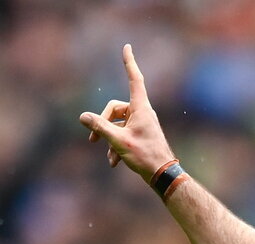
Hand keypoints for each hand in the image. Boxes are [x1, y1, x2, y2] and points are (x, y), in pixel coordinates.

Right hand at [79, 43, 174, 179]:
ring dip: (110, 139)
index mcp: (140, 108)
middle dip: (103, 123)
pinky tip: (114, 162)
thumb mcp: (118, 141)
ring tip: (108, 156)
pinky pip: (126, 134)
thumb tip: (83, 117)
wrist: (164, 176)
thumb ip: (100, 127)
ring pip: (120, 124)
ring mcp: (143, 125)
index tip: (127, 47)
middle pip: (116, 109)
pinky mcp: (142, 136)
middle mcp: (143, 113)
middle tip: (92, 140)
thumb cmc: (145, 156)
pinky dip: (118, 146)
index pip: (134, 79)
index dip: (129, 63)